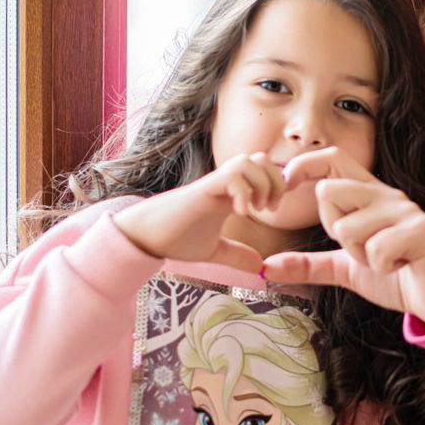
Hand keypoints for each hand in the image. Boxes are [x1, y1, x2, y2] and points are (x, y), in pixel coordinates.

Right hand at [113, 154, 285, 272]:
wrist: (146, 238)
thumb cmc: (176, 240)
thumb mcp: (214, 251)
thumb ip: (237, 255)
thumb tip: (259, 265)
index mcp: (230, 194)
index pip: (264, 170)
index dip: (278, 183)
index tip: (274, 209)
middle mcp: (224, 184)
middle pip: (261, 159)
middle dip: (276, 181)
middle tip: (269, 209)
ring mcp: (213, 185)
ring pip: (248, 161)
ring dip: (261, 184)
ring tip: (256, 210)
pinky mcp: (202, 189)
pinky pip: (231, 176)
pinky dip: (243, 192)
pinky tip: (241, 214)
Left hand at [261, 149, 424, 326]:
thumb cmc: (395, 276)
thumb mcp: (345, 269)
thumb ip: (309, 265)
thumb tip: (266, 267)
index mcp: (370, 195)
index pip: (333, 158)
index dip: (305, 165)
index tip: (286, 184)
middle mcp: (387, 195)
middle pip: (330, 191)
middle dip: (335, 230)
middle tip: (361, 249)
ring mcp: (405, 211)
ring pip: (349, 227)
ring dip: (360, 256)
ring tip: (384, 261)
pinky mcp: (420, 231)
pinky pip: (376, 249)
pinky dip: (381, 267)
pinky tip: (399, 266)